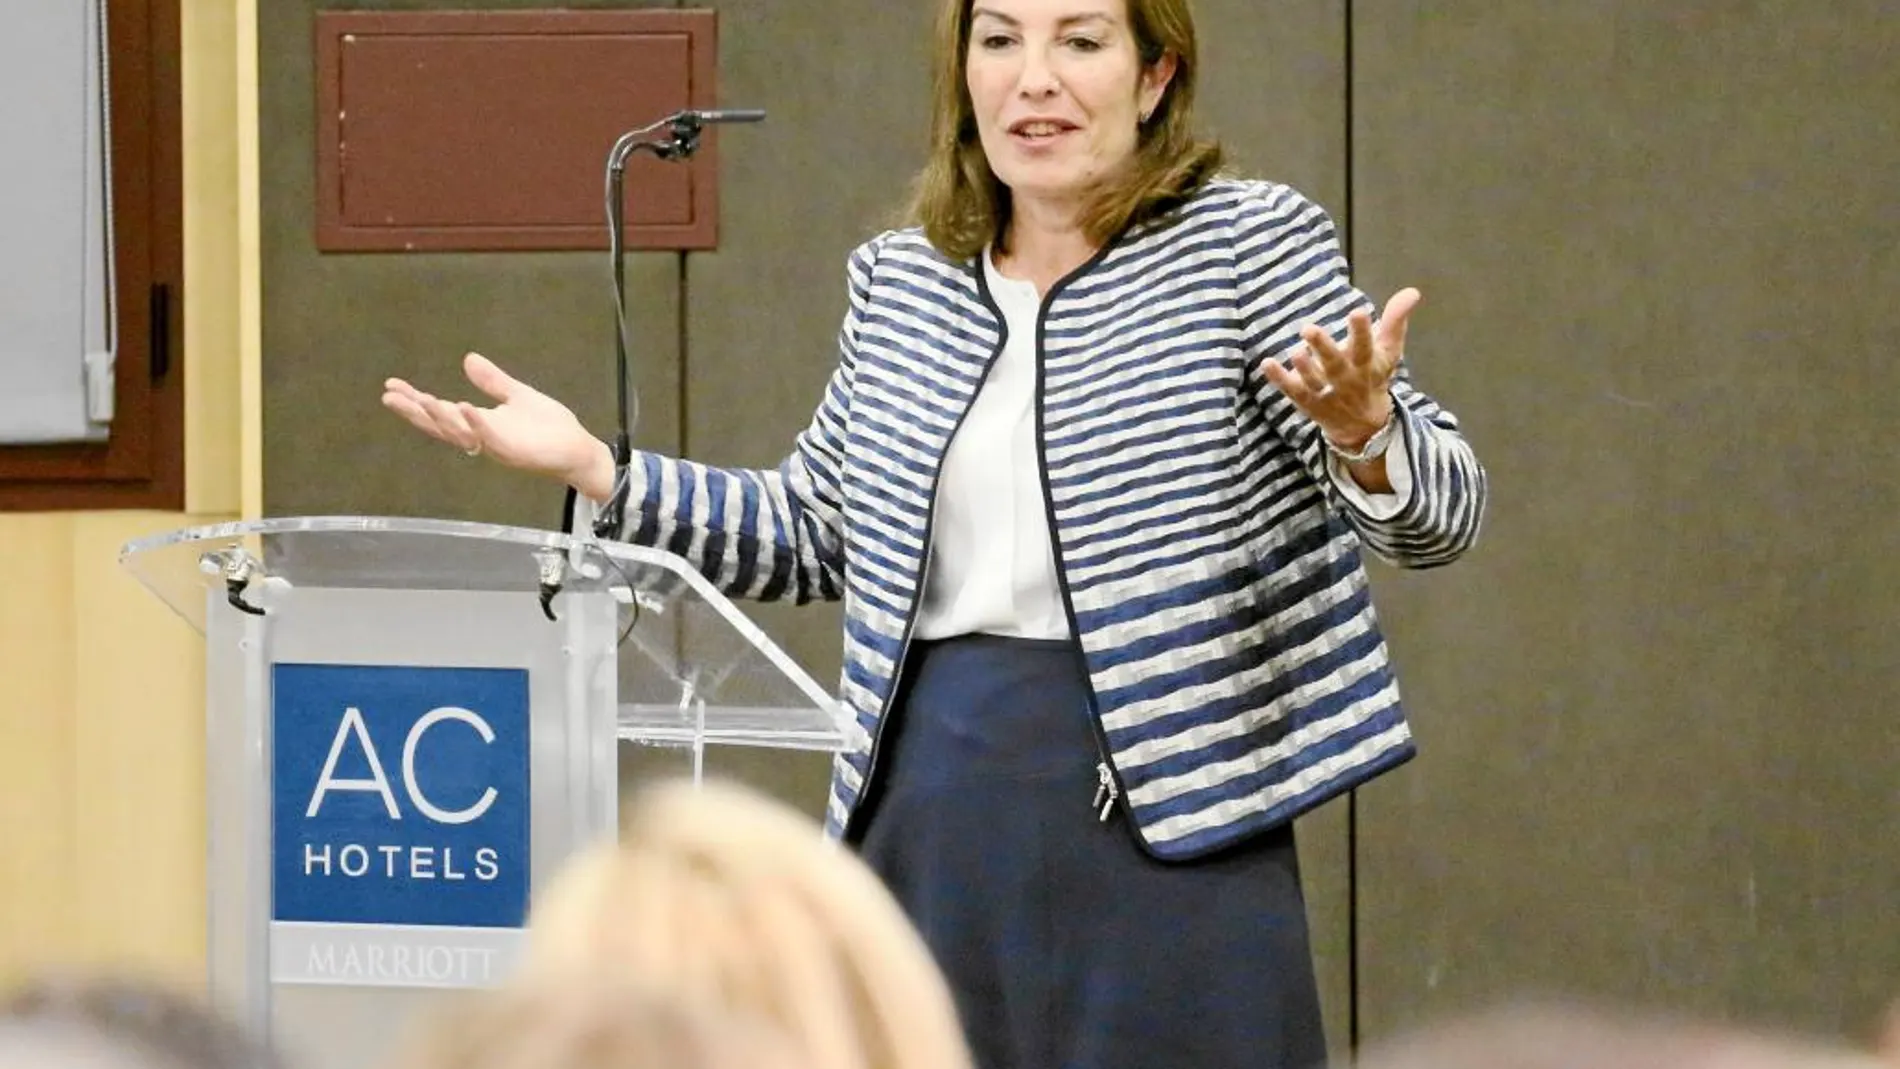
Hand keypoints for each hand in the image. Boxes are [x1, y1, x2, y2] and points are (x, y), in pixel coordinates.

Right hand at [381, 352, 616, 500]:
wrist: (578, 449)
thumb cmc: (549, 428)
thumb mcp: (517, 396)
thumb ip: (492, 381)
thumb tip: (468, 358)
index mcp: (480, 422)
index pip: (440, 411)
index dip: (415, 400)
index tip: (391, 385)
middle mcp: (482, 436)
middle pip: (440, 426)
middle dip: (415, 412)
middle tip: (389, 397)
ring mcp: (496, 445)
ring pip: (460, 434)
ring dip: (439, 417)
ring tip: (421, 399)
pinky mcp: (515, 450)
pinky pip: (490, 438)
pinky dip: (475, 424)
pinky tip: (463, 406)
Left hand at [1262, 288, 1418, 450]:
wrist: (1364, 427)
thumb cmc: (1374, 377)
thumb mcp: (1389, 351)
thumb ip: (1395, 320)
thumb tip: (1412, 291)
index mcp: (1366, 364)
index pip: (1365, 346)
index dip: (1361, 331)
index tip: (1358, 311)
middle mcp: (1346, 380)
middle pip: (1334, 364)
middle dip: (1323, 348)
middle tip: (1308, 329)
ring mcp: (1326, 393)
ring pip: (1313, 381)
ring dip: (1304, 367)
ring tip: (1295, 351)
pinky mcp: (1308, 402)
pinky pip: (1292, 391)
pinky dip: (1279, 379)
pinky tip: (1267, 363)